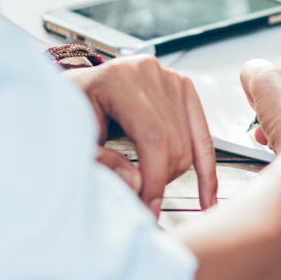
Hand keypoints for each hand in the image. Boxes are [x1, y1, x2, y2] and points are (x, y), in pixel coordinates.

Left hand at [64, 55, 217, 213]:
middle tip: (142, 203)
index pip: (153, 136)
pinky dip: (205, 167)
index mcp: (120, 78)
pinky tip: (207, 196)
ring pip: (189, 144)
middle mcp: (149, 73)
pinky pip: (203, 134)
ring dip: (174, 174)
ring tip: (153, 190)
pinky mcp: (183, 89)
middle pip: (173, 141)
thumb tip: (136, 184)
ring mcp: (170, 79)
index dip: (154, 177)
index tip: (149, 206)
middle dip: (161, 180)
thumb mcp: (76, 137)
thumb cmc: (73, 109)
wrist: (79, 89)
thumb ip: (102, 161)